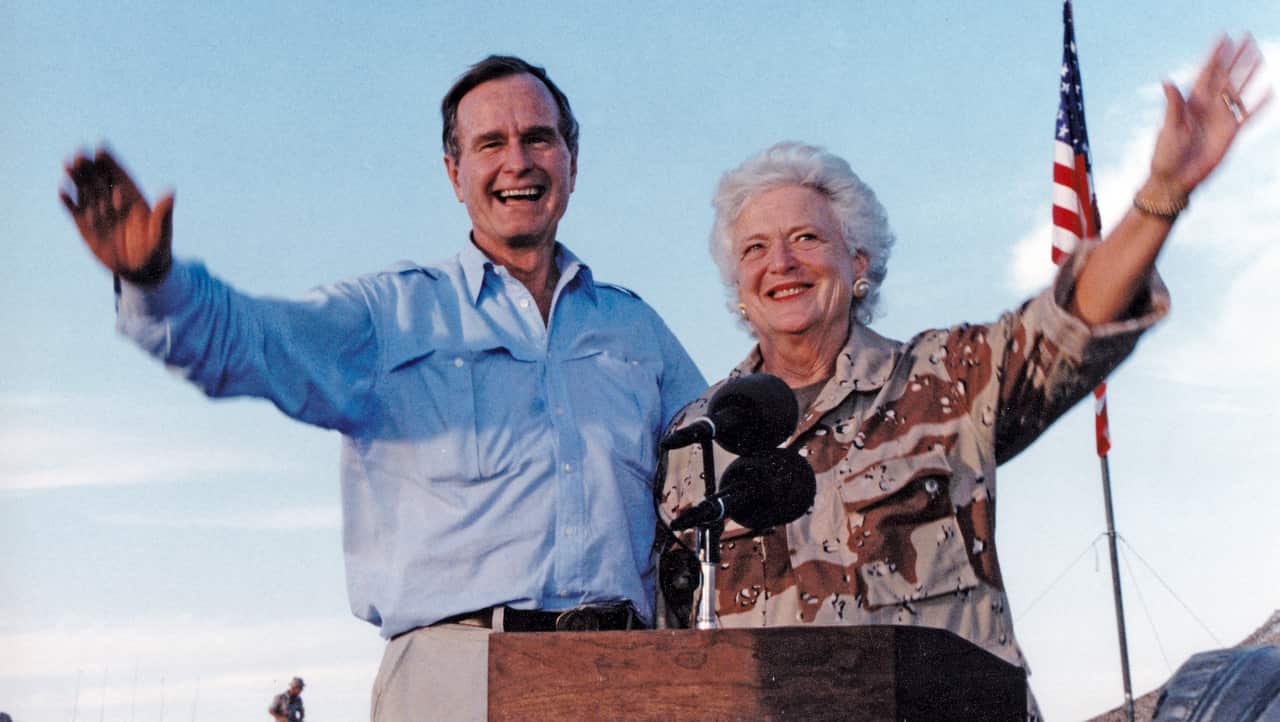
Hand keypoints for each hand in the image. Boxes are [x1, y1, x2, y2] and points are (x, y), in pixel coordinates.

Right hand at [60, 147, 174, 284]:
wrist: (141, 271)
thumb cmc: (156, 252)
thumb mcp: (161, 234)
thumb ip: (163, 215)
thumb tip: (170, 193)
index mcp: (133, 199)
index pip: (120, 176)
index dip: (111, 162)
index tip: (101, 148)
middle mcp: (114, 202)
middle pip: (100, 179)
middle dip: (90, 166)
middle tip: (80, 154)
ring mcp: (99, 212)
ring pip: (86, 191)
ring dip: (77, 178)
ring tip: (68, 165)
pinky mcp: (86, 226)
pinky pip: (75, 211)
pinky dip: (69, 203)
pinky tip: (62, 192)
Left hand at [1148, 34, 1270, 198]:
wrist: (1174, 179)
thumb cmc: (1164, 155)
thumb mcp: (1168, 128)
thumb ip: (1173, 105)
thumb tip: (1167, 81)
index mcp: (1190, 103)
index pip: (1204, 74)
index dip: (1214, 56)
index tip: (1223, 37)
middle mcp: (1207, 107)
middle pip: (1225, 77)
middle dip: (1235, 58)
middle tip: (1247, 38)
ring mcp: (1220, 118)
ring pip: (1238, 91)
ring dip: (1249, 74)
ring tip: (1259, 56)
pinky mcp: (1230, 133)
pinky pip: (1248, 115)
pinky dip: (1259, 104)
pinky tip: (1269, 91)